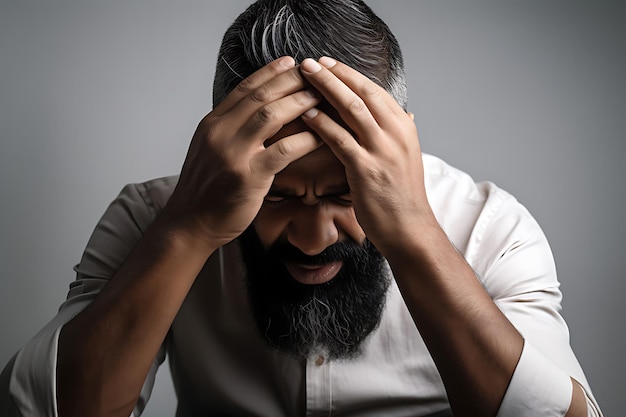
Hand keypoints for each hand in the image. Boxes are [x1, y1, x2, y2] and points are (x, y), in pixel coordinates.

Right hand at [164, 56, 321, 249]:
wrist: (190, 224)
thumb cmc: (206, 190)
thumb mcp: (210, 150)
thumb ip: (230, 129)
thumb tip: (255, 112)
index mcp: (212, 124)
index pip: (245, 89)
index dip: (270, 73)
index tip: (290, 62)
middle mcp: (220, 133)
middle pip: (261, 96)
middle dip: (291, 82)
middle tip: (315, 74)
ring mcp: (233, 154)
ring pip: (271, 116)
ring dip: (299, 103)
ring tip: (320, 97)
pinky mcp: (248, 177)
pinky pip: (283, 150)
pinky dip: (304, 139)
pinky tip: (320, 134)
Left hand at [299, 57, 433, 255]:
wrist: (410, 229)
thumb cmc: (403, 196)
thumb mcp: (409, 158)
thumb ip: (402, 134)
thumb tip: (406, 115)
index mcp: (404, 127)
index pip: (374, 90)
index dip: (349, 74)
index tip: (328, 63)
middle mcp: (396, 133)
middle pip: (362, 93)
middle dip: (334, 74)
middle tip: (310, 62)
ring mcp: (382, 150)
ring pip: (351, 109)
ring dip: (325, 89)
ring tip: (303, 77)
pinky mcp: (366, 169)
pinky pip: (340, 139)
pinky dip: (322, 123)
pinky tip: (306, 114)